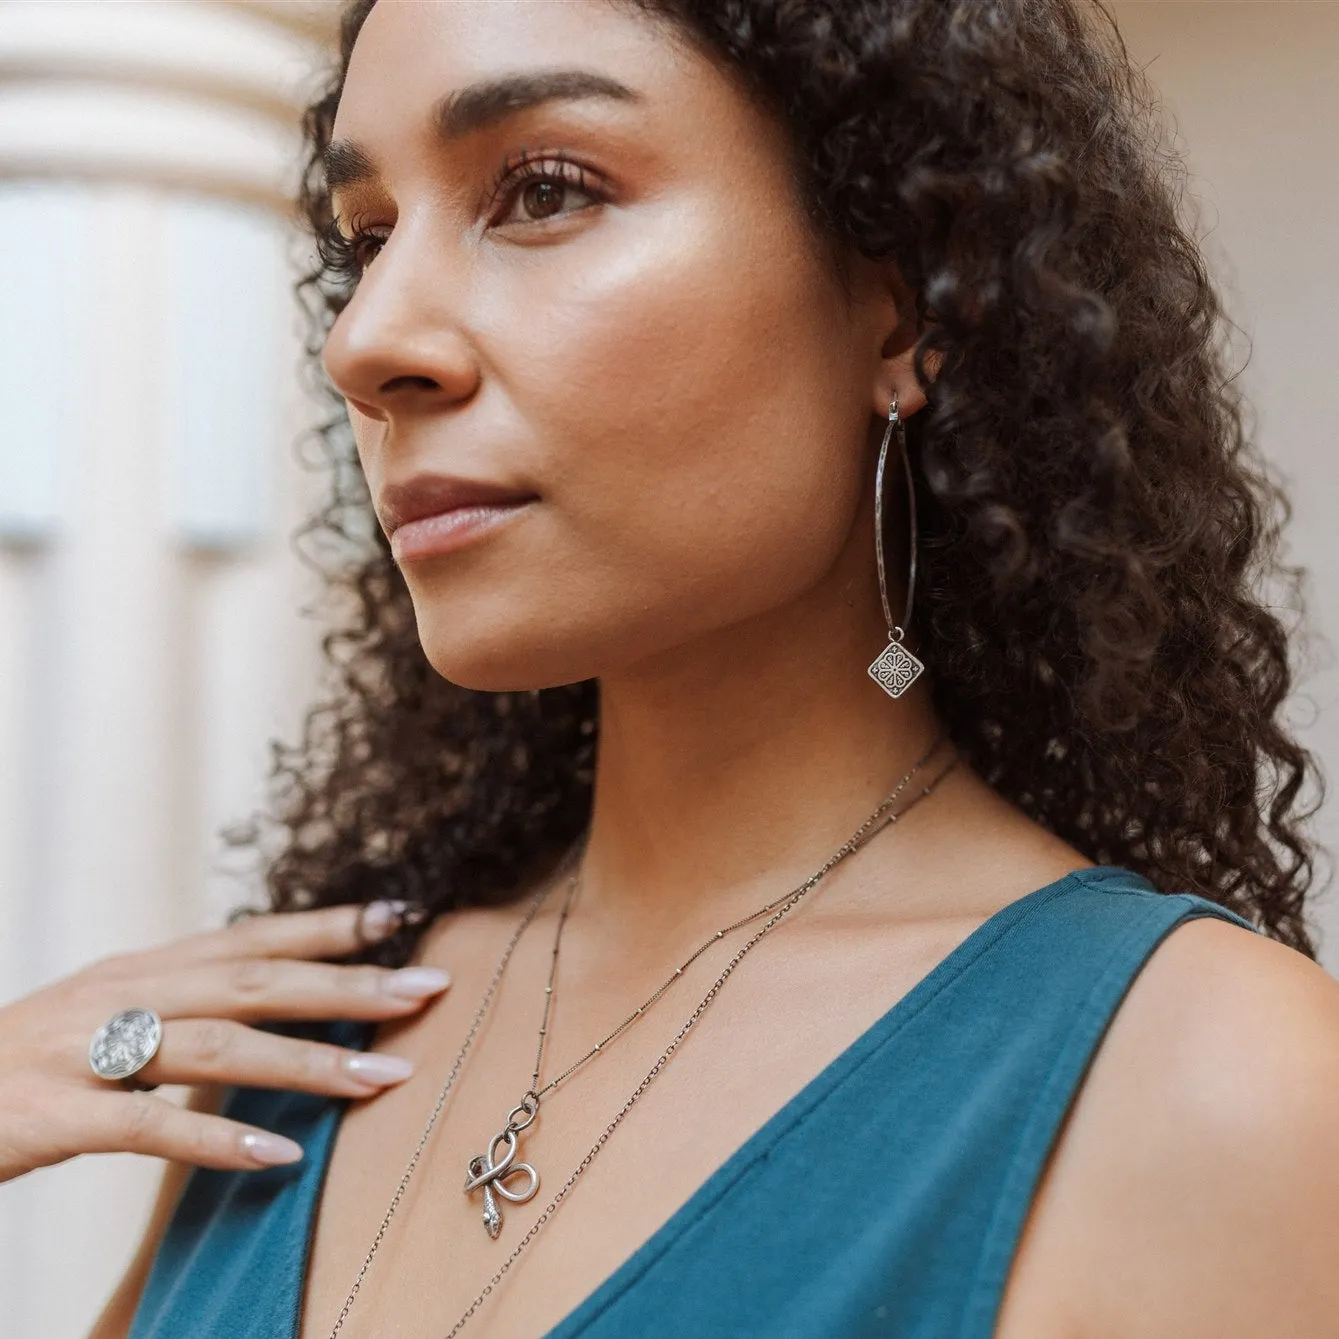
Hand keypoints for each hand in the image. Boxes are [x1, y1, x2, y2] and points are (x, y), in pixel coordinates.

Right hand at [0, 901, 449, 1181]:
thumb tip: (280, 999)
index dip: (328, 926)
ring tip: (381, 1077)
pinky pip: (146, 1127)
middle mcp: (125, 993)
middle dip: (347, 984)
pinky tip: (280, 1154)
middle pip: (255, 981)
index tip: (401, 917)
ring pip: (216, 1046)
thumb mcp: (113, 1012)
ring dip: (306, 1061)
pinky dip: (217, 1139)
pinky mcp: (54, 1113)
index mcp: (145, 967)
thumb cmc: (31, 1061)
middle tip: (426, 990)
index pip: (254, 936)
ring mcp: (88, 1051)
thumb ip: (189, 1000)